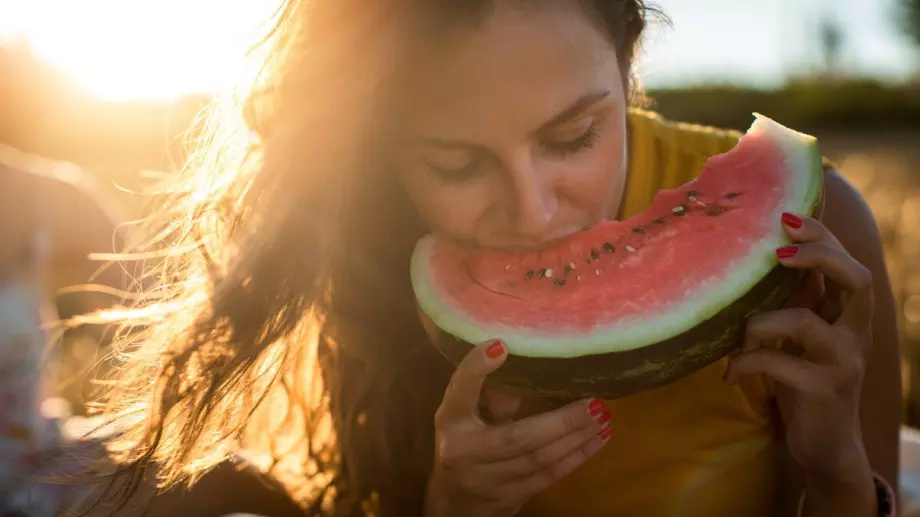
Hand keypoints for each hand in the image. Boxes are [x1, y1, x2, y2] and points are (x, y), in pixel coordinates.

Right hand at [425, 340, 609, 516]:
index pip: (460, 391)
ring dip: (576, 438)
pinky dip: (577, 457)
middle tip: (594, 402)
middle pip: (518, 437)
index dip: (476, 369)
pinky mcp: (508, 499)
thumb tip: (524, 364)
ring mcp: (486, 480)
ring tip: (603, 418)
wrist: (452, 503)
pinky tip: (597, 439)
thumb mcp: (465, 417)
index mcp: (450, 421)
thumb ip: (491, 396)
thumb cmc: (463, 445)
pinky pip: (549, 477)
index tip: (501, 346)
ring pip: (540, 460)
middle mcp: (463, 451)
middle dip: (562, 421)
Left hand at [724, 212, 876, 514]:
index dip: (822, 237)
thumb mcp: (800, 337)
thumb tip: (765, 255)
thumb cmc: (803, 381)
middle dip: (819, 256)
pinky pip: (777, 363)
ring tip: (738, 340)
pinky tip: (730, 374)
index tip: (785, 217)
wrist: (824, 446)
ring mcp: (843, 362)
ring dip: (759, 323)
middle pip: (858, 280)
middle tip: (777, 253)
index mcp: (848, 316)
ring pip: (804, 322)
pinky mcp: (824, 391)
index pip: (848, 264)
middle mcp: (855, 334)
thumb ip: (795, 301)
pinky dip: (745, 363)